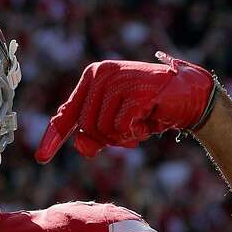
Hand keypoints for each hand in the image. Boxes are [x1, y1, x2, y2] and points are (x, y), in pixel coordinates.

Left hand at [35, 52, 217, 161]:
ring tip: (140, 121)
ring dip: (123, 136)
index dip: (54, 137)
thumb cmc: (149, 110)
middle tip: (130, 128)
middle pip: (86, 128)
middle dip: (108, 138)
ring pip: (102, 130)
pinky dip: (135, 133)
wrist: (189, 97)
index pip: (67, 114)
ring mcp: (118, 80)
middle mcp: (101, 74)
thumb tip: (81, 145)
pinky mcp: (135, 90)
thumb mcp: (116, 127)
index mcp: (92, 77)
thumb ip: (94, 136)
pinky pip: (121, 128)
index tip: (41, 157)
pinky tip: (148, 119)